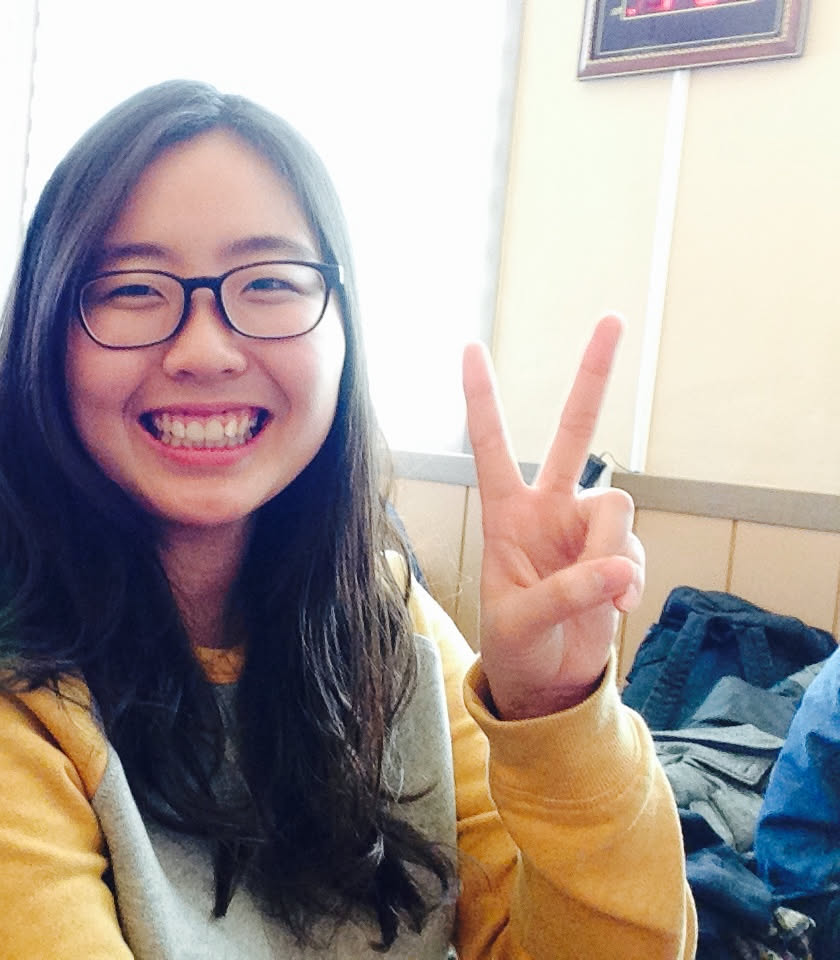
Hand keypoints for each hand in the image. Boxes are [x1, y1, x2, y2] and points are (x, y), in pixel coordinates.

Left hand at [462, 315, 643, 719]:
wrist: (549, 682)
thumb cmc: (515, 646)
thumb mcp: (521, 623)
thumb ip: (566, 594)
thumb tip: (619, 570)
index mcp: (505, 514)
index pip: (491, 445)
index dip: (483, 399)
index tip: (470, 347)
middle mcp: (548, 509)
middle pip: (574, 433)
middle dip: (593, 376)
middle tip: (611, 319)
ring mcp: (585, 529)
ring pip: (616, 510)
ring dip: (610, 556)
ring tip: (596, 598)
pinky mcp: (617, 553)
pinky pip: (634, 551)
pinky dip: (628, 582)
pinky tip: (615, 608)